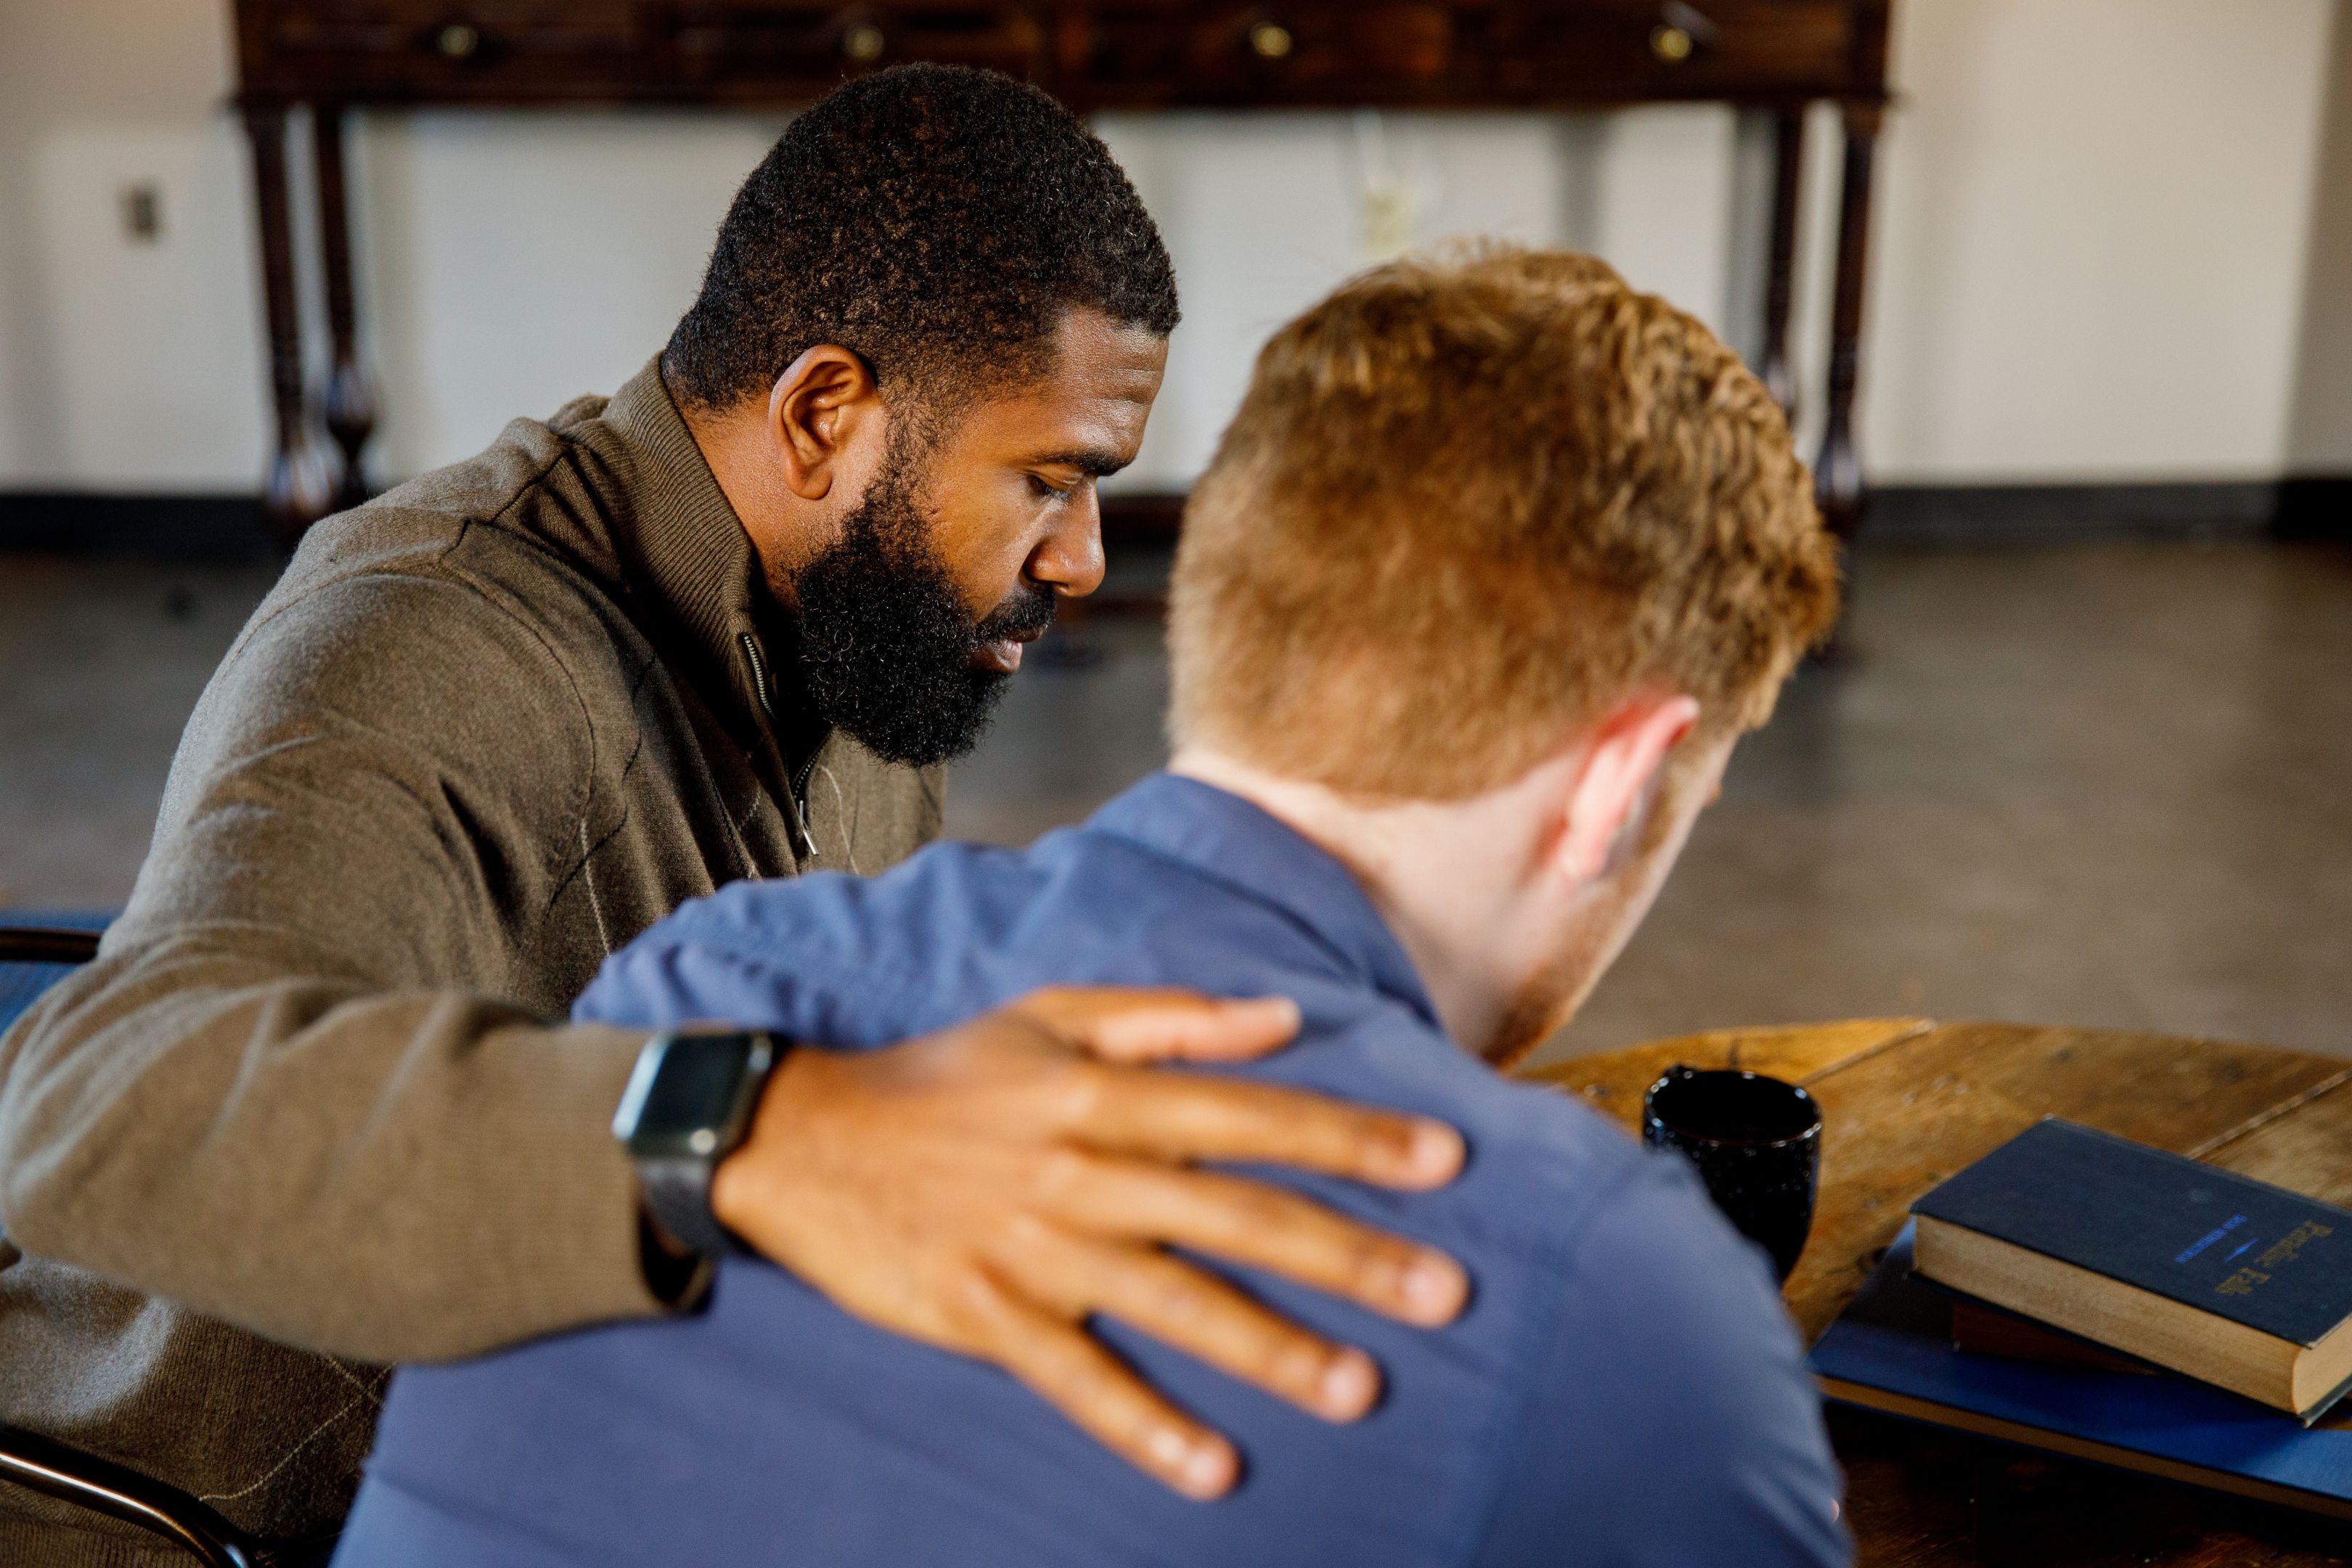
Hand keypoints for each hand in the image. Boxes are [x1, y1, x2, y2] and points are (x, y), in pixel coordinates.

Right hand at [710, 986, 1467, 1499]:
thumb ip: (1171, 1016)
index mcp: (1104, 1090)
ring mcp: (1033, 1248)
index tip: (1444, 1161)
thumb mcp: (1051, 1014)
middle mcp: (1081, 1168)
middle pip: (1235, 1216)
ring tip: (1358, 1388)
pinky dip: (1144, 1428)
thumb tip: (1280, 1018)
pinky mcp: (987, 1316)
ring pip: (1173, 1304)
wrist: (801, 1138)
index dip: (1351, 1139)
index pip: (1252, 1115)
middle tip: (1445, 1293)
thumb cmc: (943, 1075)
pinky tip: (1213, 1469)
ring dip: (1270, 1350)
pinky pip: (1078, 1380)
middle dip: (1347, 1255)